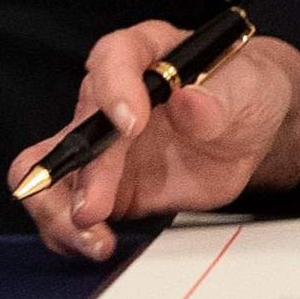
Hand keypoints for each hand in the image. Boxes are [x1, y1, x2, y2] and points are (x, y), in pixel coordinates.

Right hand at [12, 18, 299, 260]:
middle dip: (84, 171)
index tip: (131, 123)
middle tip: (95, 209)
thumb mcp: (247, 89)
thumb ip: (218, 100)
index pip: (113, 58)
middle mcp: (110, 96)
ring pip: (50, 169)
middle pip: (77, 126)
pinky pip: (65, 207)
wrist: (249, 130)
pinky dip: (70, 230)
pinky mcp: (104, 186)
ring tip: (93, 237)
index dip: (114, 88)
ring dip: (59, 207)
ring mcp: (102, 144)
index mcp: (145, 53)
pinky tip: (97, 245)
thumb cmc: (245, 90)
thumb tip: (190, 103)